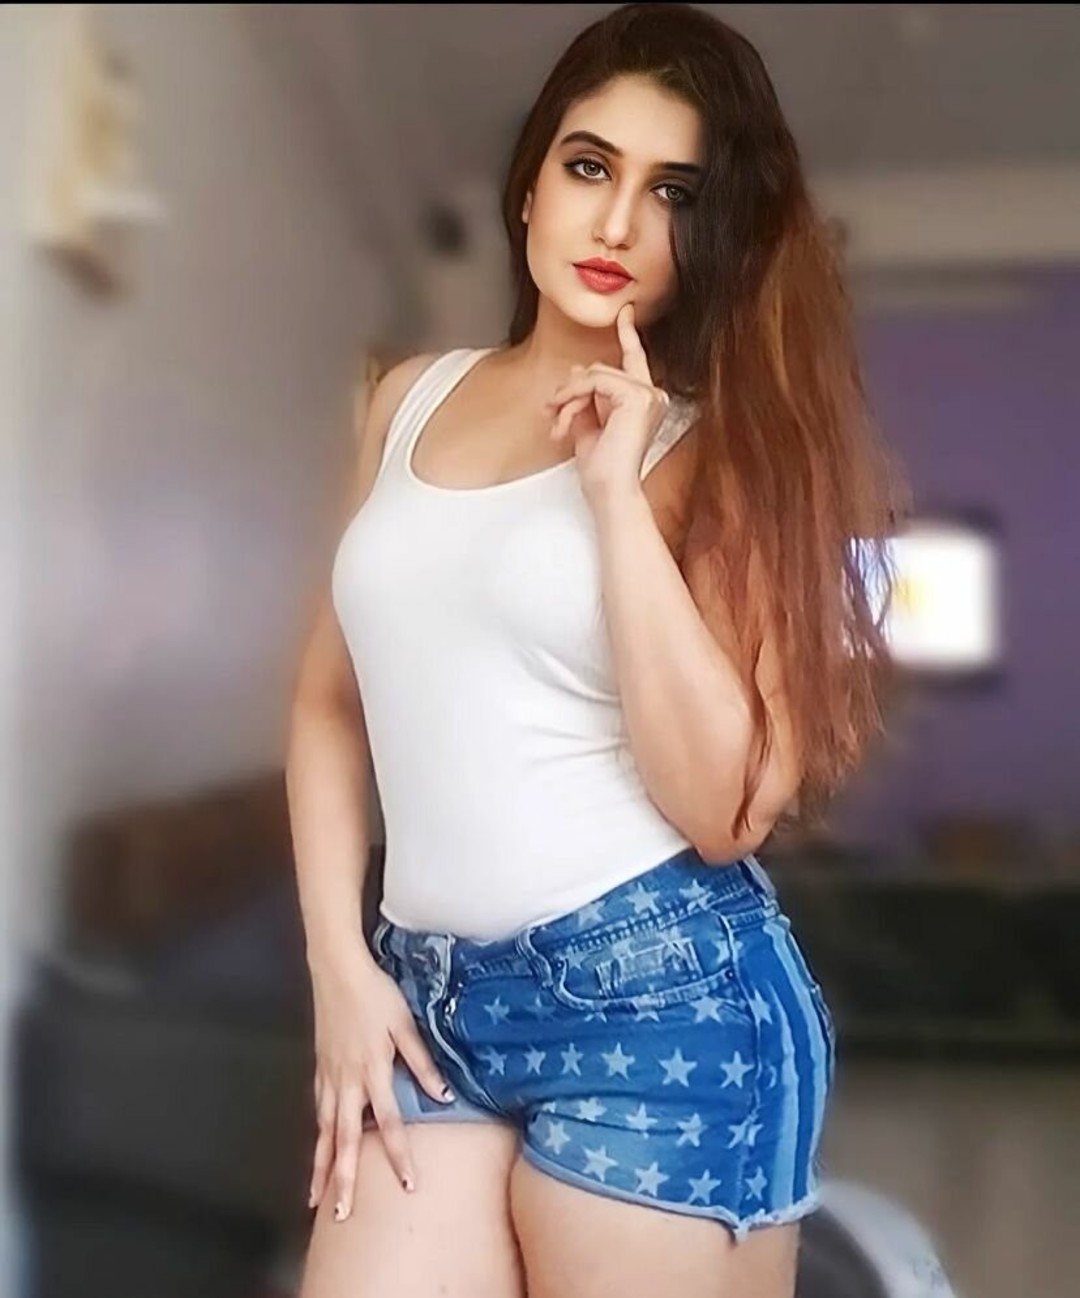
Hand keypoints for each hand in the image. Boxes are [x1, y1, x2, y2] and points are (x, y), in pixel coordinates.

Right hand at [307, 943, 452, 1220]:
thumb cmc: (376, 994)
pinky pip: (319, 1110)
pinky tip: (320, 1149)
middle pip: (344, 1140)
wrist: (336, 970)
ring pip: (324, 1131)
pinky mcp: (320, 1068)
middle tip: (341, 1216)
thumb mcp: (405, 1024)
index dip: (399, 1155)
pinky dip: (318, 1135)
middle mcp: (347, 1082)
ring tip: (317, 1199)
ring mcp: (329, 1077)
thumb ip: (422, 1063)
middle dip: (343, 1180)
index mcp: (372, 1071)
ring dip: (321, 1167)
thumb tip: (443, 1097)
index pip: (389, 1123)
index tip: (408, 1185)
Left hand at [547, 303, 670, 505]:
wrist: (610, 491)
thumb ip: (585, 398)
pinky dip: (573, 398)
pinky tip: (565, 419)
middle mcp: (653, 396)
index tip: (624, 313)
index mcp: (645, 401)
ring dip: (568, 398)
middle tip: (551, 413)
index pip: (635, 360)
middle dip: (571, 390)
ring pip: (594, 374)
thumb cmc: (602, 471)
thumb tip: (578, 369)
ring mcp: (648, 395)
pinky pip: (594, 381)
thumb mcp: (587, 427)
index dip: (628, 334)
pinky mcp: (637, 397)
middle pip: (601, 369)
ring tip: (558, 424)